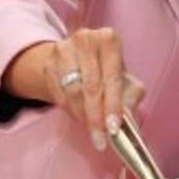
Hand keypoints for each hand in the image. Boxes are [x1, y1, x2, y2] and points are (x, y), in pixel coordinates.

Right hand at [5, 28, 144, 150]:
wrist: (77, 58)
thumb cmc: (107, 71)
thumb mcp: (125, 80)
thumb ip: (130, 96)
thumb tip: (126, 118)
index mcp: (109, 39)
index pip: (111, 78)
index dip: (113, 105)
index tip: (113, 128)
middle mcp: (85, 39)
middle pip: (90, 86)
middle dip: (96, 117)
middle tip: (100, 139)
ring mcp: (63, 49)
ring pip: (72, 91)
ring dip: (82, 115)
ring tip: (91, 130)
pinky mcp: (48, 62)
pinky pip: (58, 94)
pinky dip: (69, 110)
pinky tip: (78, 116)